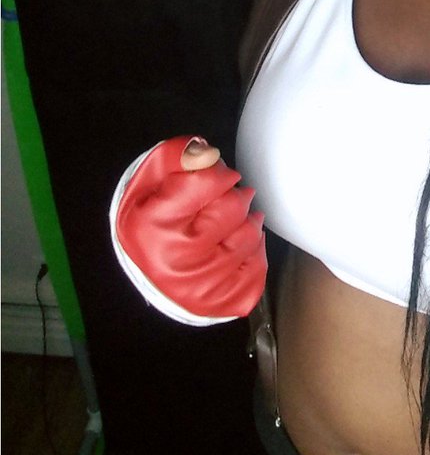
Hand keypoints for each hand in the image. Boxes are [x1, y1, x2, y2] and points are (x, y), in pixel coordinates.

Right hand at [113, 136, 266, 320]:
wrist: (146, 273)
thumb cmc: (151, 220)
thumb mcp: (150, 181)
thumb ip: (177, 156)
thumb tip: (208, 153)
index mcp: (154, 225)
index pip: (208, 183)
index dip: (219, 174)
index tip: (218, 178)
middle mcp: (178, 260)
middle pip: (234, 208)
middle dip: (233, 196)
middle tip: (223, 200)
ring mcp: (203, 285)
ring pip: (251, 235)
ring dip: (246, 221)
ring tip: (232, 220)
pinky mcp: (224, 302)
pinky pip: (258, 266)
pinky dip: (253, 250)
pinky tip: (235, 244)